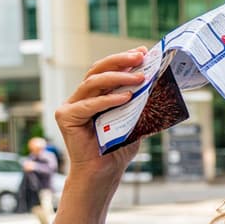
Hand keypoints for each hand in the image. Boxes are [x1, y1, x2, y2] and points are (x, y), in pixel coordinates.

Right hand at [55, 48, 148, 184]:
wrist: (104, 172)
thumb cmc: (118, 148)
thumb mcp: (134, 120)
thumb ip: (140, 103)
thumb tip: (158, 84)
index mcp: (95, 96)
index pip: (107, 70)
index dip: (124, 59)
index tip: (143, 51)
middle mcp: (81, 97)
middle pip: (97, 70)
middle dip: (120, 61)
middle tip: (140, 56)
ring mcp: (71, 106)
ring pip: (93, 82)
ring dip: (118, 77)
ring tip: (140, 77)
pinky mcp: (66, 117)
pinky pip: (89, 104)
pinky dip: (109, 100)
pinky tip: (127, 97)